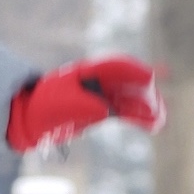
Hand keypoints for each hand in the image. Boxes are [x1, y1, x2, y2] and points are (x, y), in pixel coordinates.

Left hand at [7, 57, 163, 151]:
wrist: (32, 119)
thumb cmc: (44, 106)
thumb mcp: (60, 104)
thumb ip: (82, 106)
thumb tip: (105, 111)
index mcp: (86, 72)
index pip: (114, 67)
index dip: (132, 70)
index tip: (149, 77)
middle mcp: (98, 81)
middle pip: (127, 83)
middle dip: (144, 93)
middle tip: (156, 107)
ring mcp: (102, 95)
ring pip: (130, 99)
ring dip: (146, 108)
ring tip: (161, 120)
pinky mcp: (103, 110)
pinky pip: (126, 112)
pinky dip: (139, 119)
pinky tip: (154, 126)